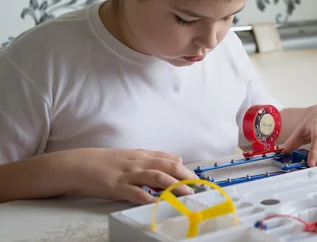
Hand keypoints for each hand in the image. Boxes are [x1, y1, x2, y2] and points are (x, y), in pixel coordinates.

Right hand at [63, 148, 198, 204]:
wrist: (77, 164)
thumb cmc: (104, 162)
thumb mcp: (129, 156)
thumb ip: (149, 160)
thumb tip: (172, 163)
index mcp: (140, 155)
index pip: (167, 158)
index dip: (183, 168)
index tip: (196, 177)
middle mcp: (137, 162)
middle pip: (166, 166)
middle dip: (184, 176)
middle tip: (197, 185)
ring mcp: (127, 174)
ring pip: (155, 176)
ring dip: (174, 185)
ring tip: (186, 193)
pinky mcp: (116, 187)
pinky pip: (135, 192)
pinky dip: (148, 196)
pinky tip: (158, 202)